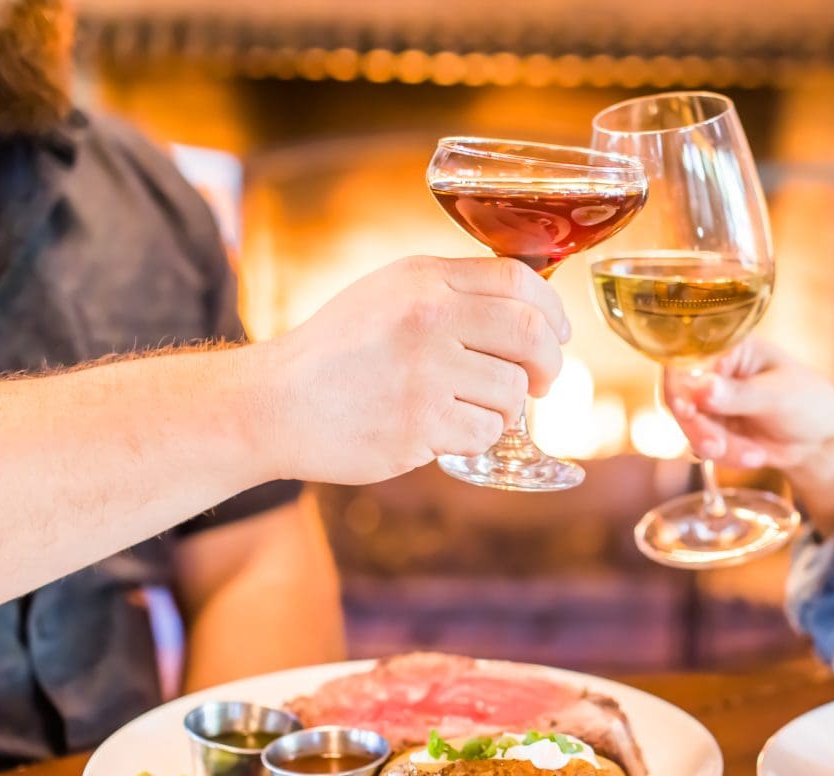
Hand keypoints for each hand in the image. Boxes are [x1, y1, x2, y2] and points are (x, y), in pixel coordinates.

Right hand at [253, 256, 568, 484]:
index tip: (558, 332)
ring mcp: (425, 371)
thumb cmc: (339, 352)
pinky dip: (476, 437)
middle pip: (530, 333)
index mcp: (422, 279)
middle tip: (544, 381)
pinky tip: (444, 431)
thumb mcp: (388, 295)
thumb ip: (451, 292)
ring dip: (505, 407)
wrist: (275, 404)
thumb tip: (531, 309)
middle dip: (550, 363)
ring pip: (512, 391)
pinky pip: (486, 432)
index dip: (552, 309)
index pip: (516, 279)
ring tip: (469, 408)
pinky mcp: (420, 423)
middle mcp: (427, 317)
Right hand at [663, 338, 833, 535]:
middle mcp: (712, 372)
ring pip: (691, 427)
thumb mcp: (778, 396)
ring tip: (755, 456)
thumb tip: (702, 389)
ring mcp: (709, 403)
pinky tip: (756, 456)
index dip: (680, 385)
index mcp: (728, 347)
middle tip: (717, 447)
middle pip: (681, 397)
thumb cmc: (807, 402)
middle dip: (699, 428)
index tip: (686, 409)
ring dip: (720, 447)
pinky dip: (728, 457)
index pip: (688, 359)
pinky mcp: (711, 429)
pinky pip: (704, 447)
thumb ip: (739, 394)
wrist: (820, 441)